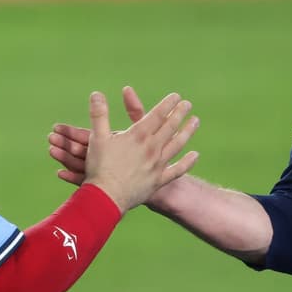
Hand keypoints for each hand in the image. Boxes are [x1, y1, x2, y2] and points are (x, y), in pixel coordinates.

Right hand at [55, 87, 198, 212]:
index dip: (168, 104)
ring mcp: (157, 165)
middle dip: (180, 113)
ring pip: (177, 144)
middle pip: (170, 127)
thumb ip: (99, 115)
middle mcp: (152, 148)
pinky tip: (195, 155)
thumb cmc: (100, 167)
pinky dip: (188, 162)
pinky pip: (178, 170)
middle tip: (187, 104)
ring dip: (187, 131)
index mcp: (138, 136)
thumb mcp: (97, 137)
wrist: (106, 198)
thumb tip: (96, 94)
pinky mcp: (158, 181)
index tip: (176, 96)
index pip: (157, 115)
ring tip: (195, 121)